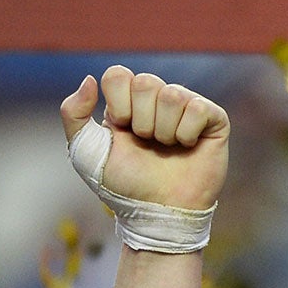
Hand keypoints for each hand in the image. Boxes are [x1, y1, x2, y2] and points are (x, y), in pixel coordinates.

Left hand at [60, 67, 227, 211]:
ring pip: (172, 94)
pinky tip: (187, 146)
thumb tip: (90, 78)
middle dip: (142, 120)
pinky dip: (187, 133)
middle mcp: (158, 101)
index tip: (122, 130)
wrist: (158, 213)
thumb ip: (73, 113)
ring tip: (167, 148)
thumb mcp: (85, 152)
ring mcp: (187, 108)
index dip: (119, 103)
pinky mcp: (214, 120)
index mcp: (128, 102)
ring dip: (164, 130)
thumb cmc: (124, 186)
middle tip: (147, 143)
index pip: (119, 74)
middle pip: (146, 81)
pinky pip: (199, 108)